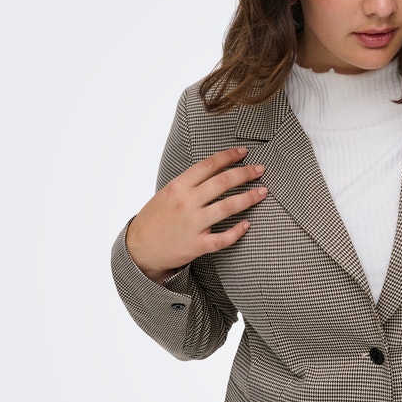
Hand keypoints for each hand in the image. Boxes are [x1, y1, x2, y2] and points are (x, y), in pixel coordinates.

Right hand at [126, 147, 267, 282]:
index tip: (244, 152)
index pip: (208, 165)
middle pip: (222, 182)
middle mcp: (186, 203)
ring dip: (249, 198)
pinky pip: (223, 238)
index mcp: (178, 187)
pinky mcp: (197, 245)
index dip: (229, 156)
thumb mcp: (167, 194)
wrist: (138, 249)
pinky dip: (237, 231)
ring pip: (228, 207)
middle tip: (260, 169)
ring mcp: (193, 224)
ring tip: (263, 191)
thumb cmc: (155, 219)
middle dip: (245, 173)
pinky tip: (247, 224)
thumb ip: (188, 183)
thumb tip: (214, 170)